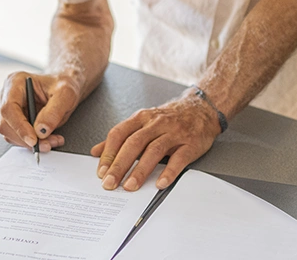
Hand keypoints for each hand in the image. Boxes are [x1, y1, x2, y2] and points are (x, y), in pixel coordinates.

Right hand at [0, 71, 78, 152]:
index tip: (33, 140)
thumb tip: (41, 130)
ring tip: (52, 140)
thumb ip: (54, 111)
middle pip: (6, 124)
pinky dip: (32, 142)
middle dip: (27, 139)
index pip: (8, 108)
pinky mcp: (13, 121)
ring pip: (10, 134)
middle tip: (47, 144)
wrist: (63, 87)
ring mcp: (8, 109)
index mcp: (15, 82)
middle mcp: (7, 95)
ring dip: (31, 143)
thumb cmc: (63, 84)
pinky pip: (17, 137)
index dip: (19, 127)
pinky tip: (47, 139)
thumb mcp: (66, 93)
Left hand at [90, 91, 220, 191]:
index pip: (119, 134)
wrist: (201, 109)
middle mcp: (156, 123)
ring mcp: (174, 133)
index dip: (108, 153)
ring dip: (140, 170)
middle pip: (134, 143)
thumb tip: (95, 152)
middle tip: (110, 183)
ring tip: (130, 186)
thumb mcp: (142, 122)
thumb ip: (119, 137)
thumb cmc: (169, 118)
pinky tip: (160, 183)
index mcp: (141, 118)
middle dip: (120, 165)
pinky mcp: (190, 143)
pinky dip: (169, 172)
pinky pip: (179, 158)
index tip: (101, 172)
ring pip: (154, 150)